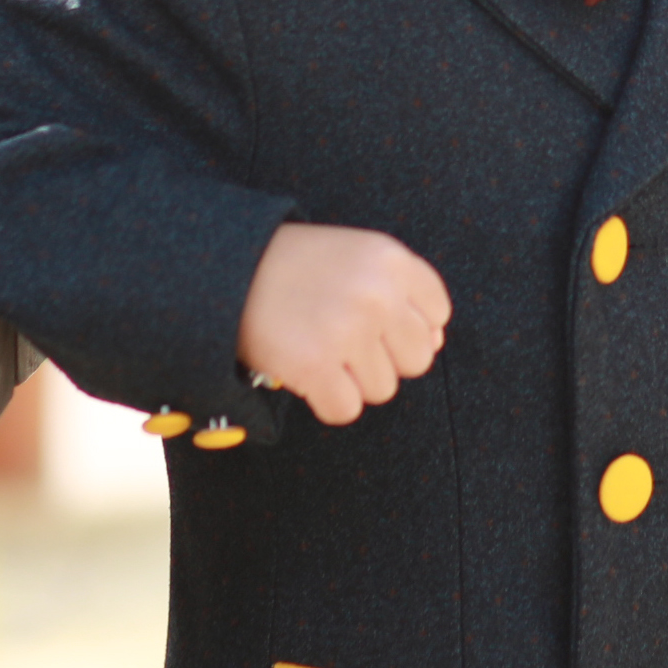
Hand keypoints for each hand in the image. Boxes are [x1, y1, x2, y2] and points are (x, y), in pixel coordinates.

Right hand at [237, 222, 451, 424]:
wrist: (230, 270)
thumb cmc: (300, 266)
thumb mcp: (358, 257)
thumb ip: (403, 293)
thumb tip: (437, 341)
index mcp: (391, 259)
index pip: (437, 313)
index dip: (406, 324)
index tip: (374, 318)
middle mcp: (377, 293)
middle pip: (417, 358)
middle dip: (384, 356)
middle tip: (344, 337)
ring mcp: (347, 330)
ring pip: (382, 388)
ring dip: (352, 378)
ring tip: (320, 347)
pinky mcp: (315, 366)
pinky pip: (346, 410)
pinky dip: (326, 400)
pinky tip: (307, 371)